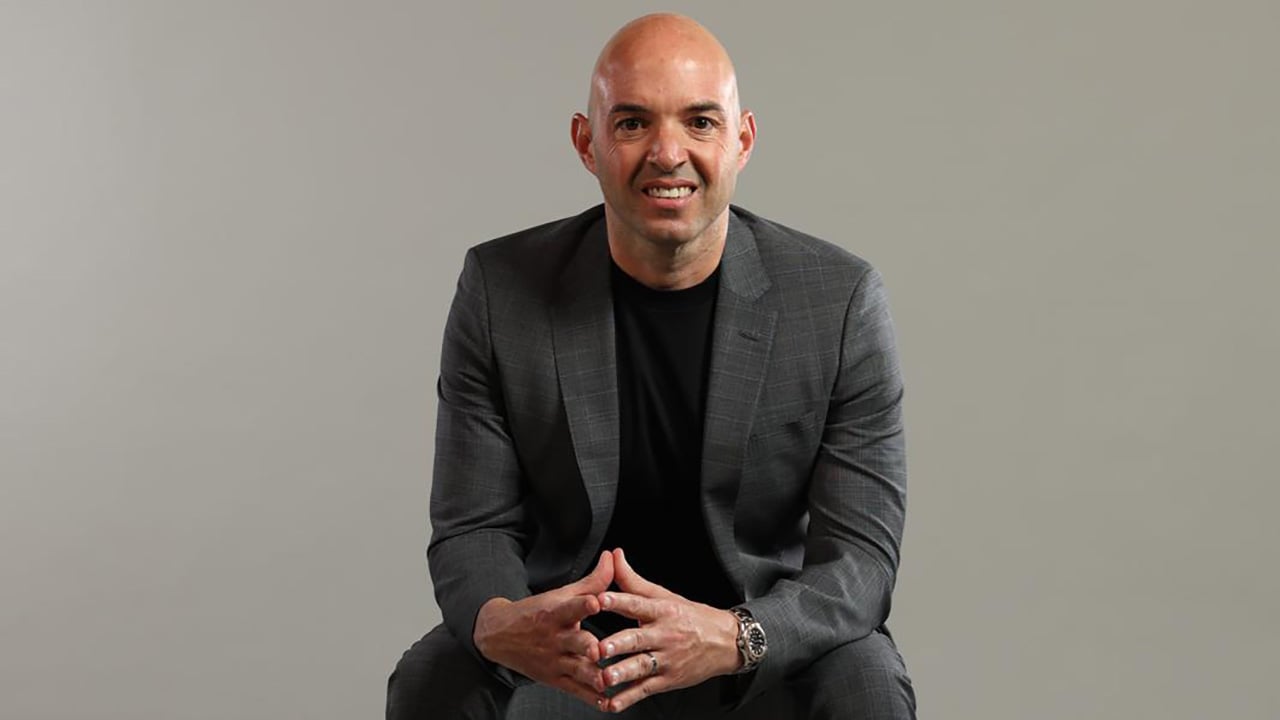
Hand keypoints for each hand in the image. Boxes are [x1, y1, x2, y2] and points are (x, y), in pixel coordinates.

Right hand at [473, 551, 613, 707]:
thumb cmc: (538, 612)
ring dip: (592, 675)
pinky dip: (590, 697)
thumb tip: (613, 556)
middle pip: (574, 641)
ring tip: (606, 680)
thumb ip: (592, 580)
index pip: (571, 606)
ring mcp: (555, 660)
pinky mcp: (555, 679)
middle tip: (598, 649)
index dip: (584, 604)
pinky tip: (606, 702)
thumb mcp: (561, 594)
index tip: (596, 601)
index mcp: (556, 613)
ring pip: (576, 669)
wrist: (499, 635)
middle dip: (587, 646)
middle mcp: (555, 638)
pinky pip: (575, 690)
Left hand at [594, 548, 740, 712]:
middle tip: (600, 648)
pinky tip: (611, 703)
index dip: (619, 601)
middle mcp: (665, 635)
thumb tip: (613, 555)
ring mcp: (667, 660)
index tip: (600, 599)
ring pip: (641, 667)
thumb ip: (633, 580)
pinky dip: (627, 698)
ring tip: (604, 678)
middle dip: (618, 644)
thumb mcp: (664, 595)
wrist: (726, 642)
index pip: (638, 604)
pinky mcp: (668, 680)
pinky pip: (645, 690)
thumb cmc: (690, 617)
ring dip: (622, 673)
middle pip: (638, 639)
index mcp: (662, 611)